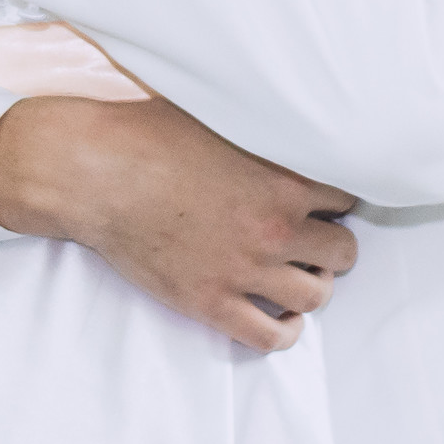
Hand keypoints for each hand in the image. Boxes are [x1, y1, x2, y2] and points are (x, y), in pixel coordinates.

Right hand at [0, 94, 358, 351]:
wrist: (95, 172)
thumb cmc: (150, 133)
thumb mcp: (219, 115)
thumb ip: (262, 127)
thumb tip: (281, 106)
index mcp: (282, 179)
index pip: (347, 198)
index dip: (338, 199)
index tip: (324, 201)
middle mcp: (274, 228)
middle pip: (344, 251)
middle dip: (333, 244)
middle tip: (313, 238)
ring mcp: (243, 270)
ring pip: (315, 296)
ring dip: (313, 285)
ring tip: (298, 274)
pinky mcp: (210, 303)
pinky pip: (270, 337)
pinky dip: (283, 330)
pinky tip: (278, 315)